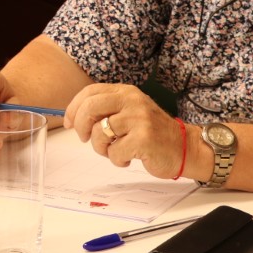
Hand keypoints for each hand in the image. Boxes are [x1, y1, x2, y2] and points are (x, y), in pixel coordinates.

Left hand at [65, 83, 185, 178]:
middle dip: (81, 127)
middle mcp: (132, 101)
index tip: (68, 123)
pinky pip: (114, 152)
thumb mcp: (130, 111)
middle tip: (86, 139)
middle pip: (90, 109)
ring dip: (101, 148)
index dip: (73, 108)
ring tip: (115, 151)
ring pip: (100, 133)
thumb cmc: (152, 133)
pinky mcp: (144, 139)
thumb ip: (107, 109)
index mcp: (126, 92)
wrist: (185, 148)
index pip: (90, 92)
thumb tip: (73, 117)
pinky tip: (128, 158)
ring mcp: (139, 119)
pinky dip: (117, 160)